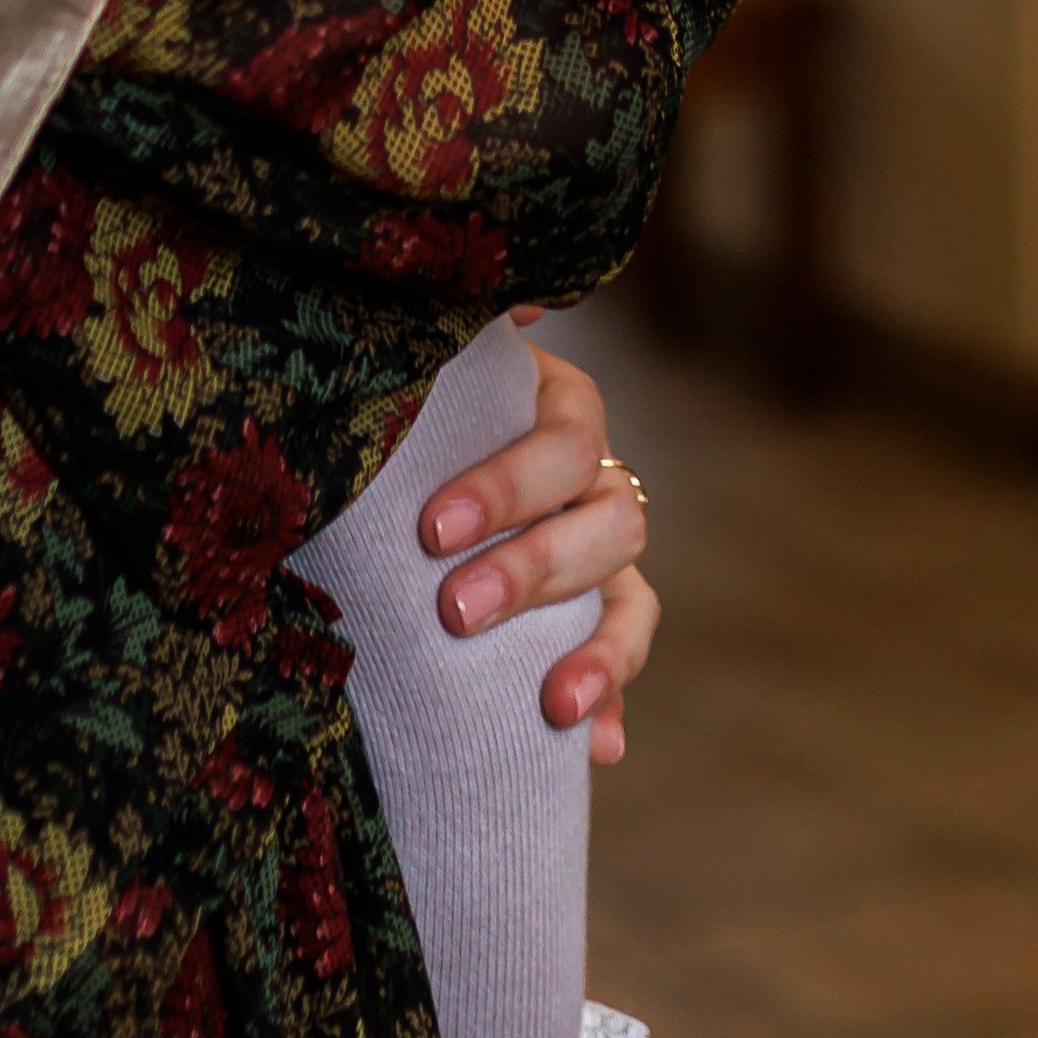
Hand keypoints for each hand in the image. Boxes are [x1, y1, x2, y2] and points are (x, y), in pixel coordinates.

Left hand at [415, 316, 655, 762]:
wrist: (408, 460)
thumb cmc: (417, 402)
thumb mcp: (432, 363)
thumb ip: (462, 327)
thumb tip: (521, 292)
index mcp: (559, 407)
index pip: (565, 444)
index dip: (509, 487)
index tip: (433, 531)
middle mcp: (596, 480)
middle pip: (607, 526)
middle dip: (533, 571)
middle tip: (454, 610)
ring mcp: (603, 554)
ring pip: (629, 598)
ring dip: (598, 653)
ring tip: (555, 705)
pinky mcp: (593, 620)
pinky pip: (619, 663)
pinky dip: (612, 702)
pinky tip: (598, 745)